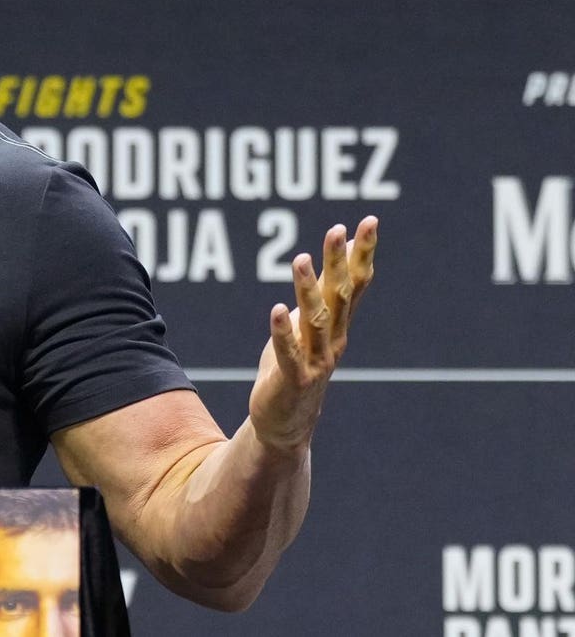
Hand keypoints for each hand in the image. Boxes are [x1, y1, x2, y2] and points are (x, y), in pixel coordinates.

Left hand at [248, 215, 377, 452]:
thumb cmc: (293, 369)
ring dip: (307, 289)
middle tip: (338, 228)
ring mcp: (316, 360)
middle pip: (340, 295)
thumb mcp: (307, 328)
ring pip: (315, 320)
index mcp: (338, 325)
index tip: (369, 221)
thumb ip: (320, 297)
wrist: (285, 424)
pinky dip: (283, 331)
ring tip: (299, 259)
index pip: (354, 283)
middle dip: (339, 262)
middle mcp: (333, 340)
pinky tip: (276, 309)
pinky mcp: (294, 379)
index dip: (361, 253)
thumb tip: (329, 260)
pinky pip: (289, 352)